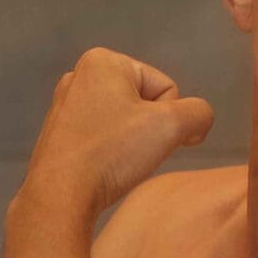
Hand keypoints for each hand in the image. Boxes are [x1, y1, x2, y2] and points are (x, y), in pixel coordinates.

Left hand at [23, 48, 215, 212]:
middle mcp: (79, 75)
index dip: (168, 118)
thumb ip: (199, 113)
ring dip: (132, 143)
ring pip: (125, 122)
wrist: (59, 196)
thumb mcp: (170, 126)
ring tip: (118, 163)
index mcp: (103, 61)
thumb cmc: (112, 153)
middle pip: (144, 102)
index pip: (166, 87)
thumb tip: (199, 120)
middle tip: (133, 153)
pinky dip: (110, 153)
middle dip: (149, 129)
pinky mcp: (59, 133)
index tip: (147, 140)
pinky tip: (103, 169)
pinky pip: (103, 137)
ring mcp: (64, 105)